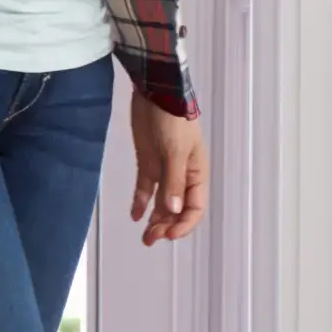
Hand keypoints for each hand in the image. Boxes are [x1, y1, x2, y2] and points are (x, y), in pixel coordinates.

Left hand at [130, 93, 208, 244]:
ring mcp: (164, 170)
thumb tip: (173, 210)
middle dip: (166, 226)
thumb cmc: (173, 119)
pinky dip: (141, 202)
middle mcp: (182, 176)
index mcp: (196, 173)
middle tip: (150, 239)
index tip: (168, 235)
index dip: (183, 224)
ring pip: (162, 203)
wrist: (155, 92)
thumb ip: (173, 182)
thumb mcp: (175, 151)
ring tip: (144, 236)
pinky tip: (134, 215)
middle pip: (177, 209)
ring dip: (155, 220)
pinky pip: (145, 188)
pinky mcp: (148, 162)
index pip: (194, 207)